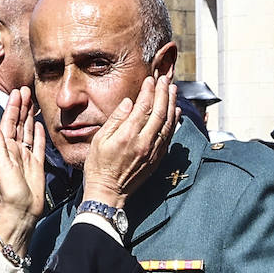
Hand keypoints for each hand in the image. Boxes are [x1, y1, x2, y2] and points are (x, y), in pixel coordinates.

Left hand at [0, 86, 46, 250]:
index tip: (16, 93)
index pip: (9, 123)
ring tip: (33, 101)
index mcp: (5, 149)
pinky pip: (39, 145)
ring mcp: (27, 157)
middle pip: (19, 124)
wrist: (21, 212)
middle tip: (26, 89)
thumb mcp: (1, 166)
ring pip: (29, 131)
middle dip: (22, 107)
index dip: (12, 108)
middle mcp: (15, 150)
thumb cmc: (9, 192)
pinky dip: (40, 134)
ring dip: (30, 116)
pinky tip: (40, 124)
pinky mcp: (37, 164)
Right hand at [80, 76, 179, 207]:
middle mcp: (144, 143)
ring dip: (172, 105)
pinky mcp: (157, 159)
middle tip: (166, 79)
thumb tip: (128, 103)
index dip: (149, 91)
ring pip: (168, 123)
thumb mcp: (100, 140)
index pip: (143, 107)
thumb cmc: (99, 166)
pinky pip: (169, 137)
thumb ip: (115, 120)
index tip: (151, 80)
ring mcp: (153, 152)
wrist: (108, 193)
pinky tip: (175, 112)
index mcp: (128, 136)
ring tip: (173, 90)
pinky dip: (173, 122)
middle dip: (164, 93)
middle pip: (159, 112)